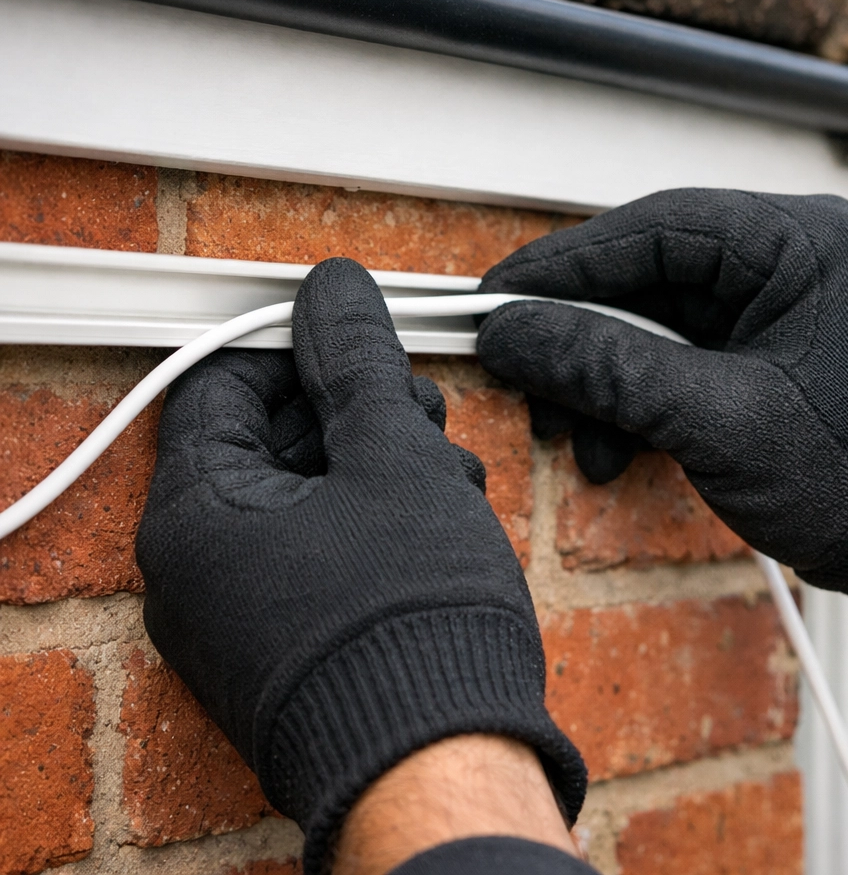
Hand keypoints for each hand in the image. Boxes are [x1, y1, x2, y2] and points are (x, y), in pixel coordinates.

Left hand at [135, 258, 585, 874]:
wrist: (443, 764)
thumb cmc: (412, 617)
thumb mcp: (391, 457)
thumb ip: (355, 362)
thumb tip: (333, 290)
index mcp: (195, 516)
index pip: (219, 384)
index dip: (293, 347)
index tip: (358, 344)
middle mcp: (198, 571)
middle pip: (265, 440)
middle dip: (348, 409)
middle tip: (417, 411)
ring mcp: (241, 615)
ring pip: (301, 495)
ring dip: (372, 461)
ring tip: (445, 470)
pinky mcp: (287, 644)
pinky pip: (315, 551)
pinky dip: (369, 519)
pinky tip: (435, 514)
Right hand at [476, 189, 847, 647]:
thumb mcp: (716, 420)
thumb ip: (606, 368)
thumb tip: (513, 334)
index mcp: (795, 243)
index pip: (650, 231)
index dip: (561, 267)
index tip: (496, 299)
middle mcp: (784, 259)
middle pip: (642, 278)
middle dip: (580, 340)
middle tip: (523, 378)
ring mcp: (771, 306)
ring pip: (649, 323)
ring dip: (603, 382)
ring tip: (577, 438)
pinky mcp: (759, 351)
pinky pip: (672, 358)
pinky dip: (634, 402)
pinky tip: (615, 448)